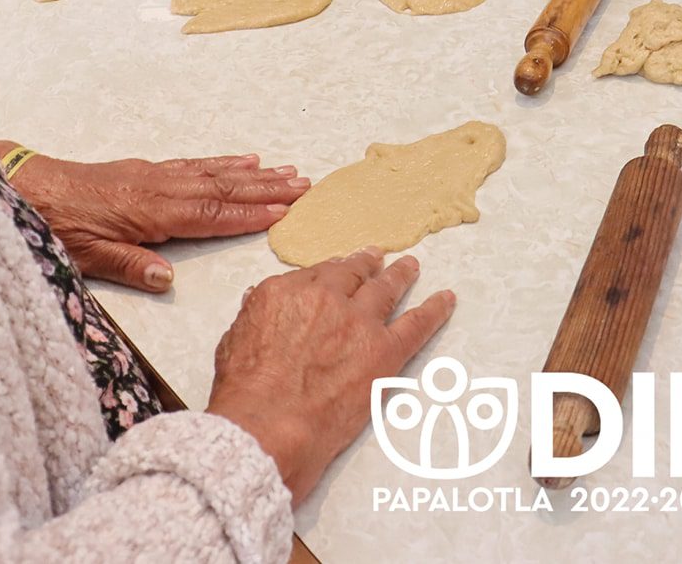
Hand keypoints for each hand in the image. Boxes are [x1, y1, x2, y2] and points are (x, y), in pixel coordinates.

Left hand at [12, 153, 309, 291]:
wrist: (27, 187)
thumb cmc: (55, 225)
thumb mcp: (87, 257)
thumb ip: (130, 266)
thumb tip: (169, 280)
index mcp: (151, 213)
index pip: (211, 214)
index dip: (248, 213)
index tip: (285, 210)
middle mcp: (160, 188)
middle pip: (223, 187)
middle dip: (265, 187)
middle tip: (304, 183)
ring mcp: (156, 175)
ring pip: (214, 172)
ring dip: (253, 173)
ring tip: (286, 170)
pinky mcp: (146, 170)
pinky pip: (194, 164)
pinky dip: (222, 161)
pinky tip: (240, 159)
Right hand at [207, 249, 453, 502]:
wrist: (268, 425)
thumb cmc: (244, 392)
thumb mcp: (234, 340)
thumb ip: (253, 314)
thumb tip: (259, 299)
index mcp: (287, 292)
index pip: (315, 273)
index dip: (331, 271)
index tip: (341, 268)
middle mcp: (327, 297)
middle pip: (353, 273)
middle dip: (366, 264)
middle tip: (377, 257)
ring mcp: (359, 322)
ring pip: (387, 288)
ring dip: (401, 275)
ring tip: (411, 266)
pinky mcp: (385, 351)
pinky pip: (417, 324)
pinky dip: (436, 310)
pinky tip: (448, 299)